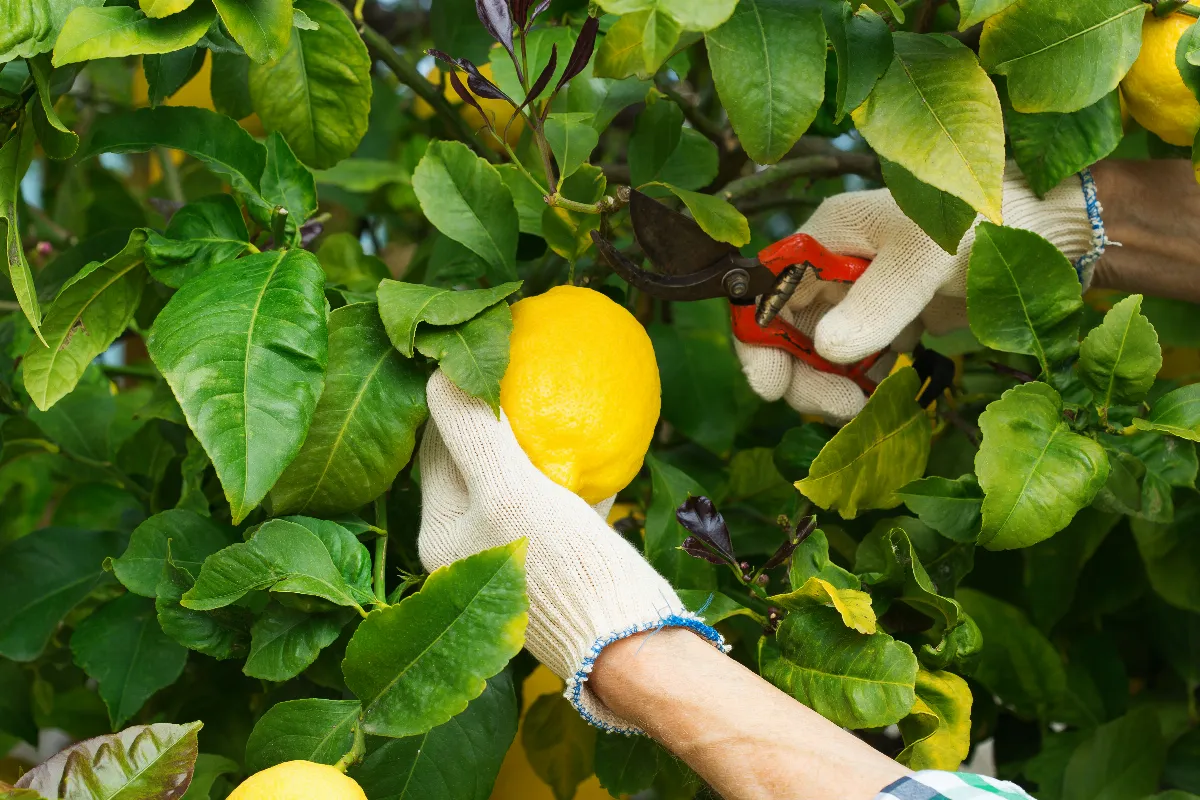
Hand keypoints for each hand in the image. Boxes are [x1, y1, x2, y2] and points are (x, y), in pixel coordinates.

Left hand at [416, 370, 725, 732]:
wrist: (626, 643)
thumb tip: (438, 374)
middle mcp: (465, 548)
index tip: (481, 355)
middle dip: (490, 417)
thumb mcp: (508, 491)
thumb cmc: (561, 568)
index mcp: (438, 534)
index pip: (435, 446)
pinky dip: (564, 475)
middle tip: (516, 368)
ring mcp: (510, 555)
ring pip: (511, 481)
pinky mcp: (552, 562)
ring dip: (528, 442)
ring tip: (551, 397)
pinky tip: (590, 450)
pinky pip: (551, 505)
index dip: (454, 398)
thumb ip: (472, 432)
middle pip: (471, 462)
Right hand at [735, 165, 1099, 421]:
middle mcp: (834, 267)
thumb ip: (878, 301)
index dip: (758, 338)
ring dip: (830, 387)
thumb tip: (826, 349)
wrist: (1044, 232)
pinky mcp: (888, 321)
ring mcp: (860, 297)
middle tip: (841, 409)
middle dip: (802, 376)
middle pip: (787, 333)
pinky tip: (885, 391)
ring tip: (864, 406)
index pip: (767, 290)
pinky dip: (861, 384)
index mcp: (828, 236)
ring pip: (818, 355)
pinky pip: (856, 362)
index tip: (771, 385)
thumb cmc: (982, 221)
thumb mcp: (927, 256)